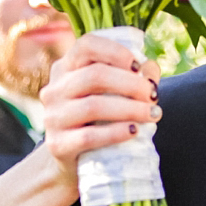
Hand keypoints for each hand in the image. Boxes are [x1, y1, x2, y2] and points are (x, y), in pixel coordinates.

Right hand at [37, 35, 161, 184]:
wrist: (74, 160)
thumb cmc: (99, 119)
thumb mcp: (112, 93)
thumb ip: (133, 76)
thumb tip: (150, 68)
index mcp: (66, 68)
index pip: (86, 46)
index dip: (115, 52)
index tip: (139, 67)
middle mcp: (54, 89)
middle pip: (94, 76)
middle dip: (131, 85)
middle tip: (153, 96)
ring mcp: (52, 117)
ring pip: (93, 106)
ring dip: (130, 109)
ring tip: (153, 115)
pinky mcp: (57, 144)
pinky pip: (88, 136)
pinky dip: (115, 133)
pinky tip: (134, 131)